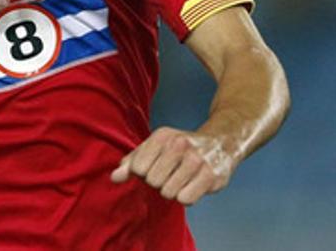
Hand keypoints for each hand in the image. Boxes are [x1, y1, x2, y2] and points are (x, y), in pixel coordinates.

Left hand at [110, 127, 234, 205]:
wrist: (220, 143)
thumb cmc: (179, 148)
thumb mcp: (154, 148)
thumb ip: (131, 162)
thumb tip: (114, 178)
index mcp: (162, 136)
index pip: (138, 168)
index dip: (143, 174)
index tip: (153, 168)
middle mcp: (179, 145)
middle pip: (152, 181)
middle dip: (158, 183)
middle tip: (169, 175)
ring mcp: (197, 160)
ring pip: (168, 192)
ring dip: (172, 191)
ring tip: (180, 180)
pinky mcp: (212, 176)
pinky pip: (186, 199)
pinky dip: (185, 198)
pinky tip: (191, 186)